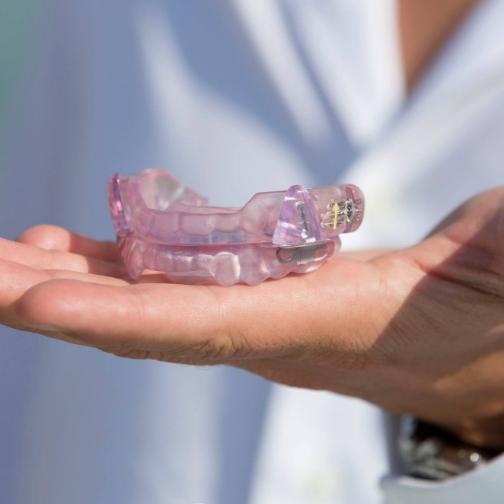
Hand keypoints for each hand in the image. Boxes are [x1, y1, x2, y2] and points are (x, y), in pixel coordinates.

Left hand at [1, 187, 503, 448]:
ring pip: (155, 304)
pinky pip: (177, 285)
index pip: (214, 327)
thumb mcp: (503, 263)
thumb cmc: (503, 305)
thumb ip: (490, 253)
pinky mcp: (266, 298)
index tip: (33, 301)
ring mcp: (267, 317)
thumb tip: (494, 234)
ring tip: (6, 256)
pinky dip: (121, 271)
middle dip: (60, 302)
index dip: (125, 319)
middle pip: (155, 323)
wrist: (488, 337)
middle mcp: (284, 333)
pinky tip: (73, 250)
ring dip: (77, 283)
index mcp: (337, 325)